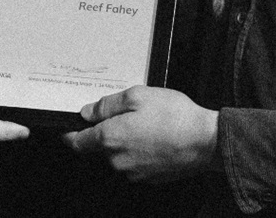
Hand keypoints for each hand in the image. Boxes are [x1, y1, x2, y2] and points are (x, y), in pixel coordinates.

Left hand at [64, 86, 217, 182]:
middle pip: (99, 147)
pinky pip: (135, 163)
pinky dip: (140, 152)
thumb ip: (107, 104)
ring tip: (147, 125)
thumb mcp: (137, 96)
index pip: (77, 142)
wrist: (206, 141)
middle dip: (108, 131)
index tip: (70, 128)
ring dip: (125, 142)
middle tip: (128, 115)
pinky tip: (156, 138)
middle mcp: (117, 160)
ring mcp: (133, 173)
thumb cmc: (175, 117)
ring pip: (118, 155)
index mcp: (109, 138)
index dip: (71, 133)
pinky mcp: (148, 179)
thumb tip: (88, 112)